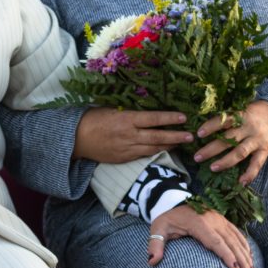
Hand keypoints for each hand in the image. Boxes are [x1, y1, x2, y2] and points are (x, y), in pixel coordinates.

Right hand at [74, 108, 192, 163]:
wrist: (76, 139)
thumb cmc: (93, 119)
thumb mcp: (112, 109)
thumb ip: (130, 112)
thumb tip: (147, 108)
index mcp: (127, 119)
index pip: (153, 118)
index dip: (170, 118)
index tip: (184, 117)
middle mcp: (130, 135)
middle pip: (158, 136)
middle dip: (176, 136)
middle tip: (191, 136)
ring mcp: (127, 149)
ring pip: (153, 148)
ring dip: (169, 146)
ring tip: (182, 144)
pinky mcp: (124, 159)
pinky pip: (144, 155)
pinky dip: (156, 152)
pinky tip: (165, 149)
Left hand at [147, 203, 254, 267]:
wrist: (173, 201)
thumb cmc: (167, 219)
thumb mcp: (158, 228)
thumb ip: (155, 244)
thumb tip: (152, 261)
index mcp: (198, 223)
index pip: (215, 241)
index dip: (225, 254)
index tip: (234, 267)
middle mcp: (213, 220)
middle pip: (230, 242)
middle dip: (241, 259)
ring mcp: (220, 219)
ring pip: (237, 238)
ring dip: (246, 255)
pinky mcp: (223, 221)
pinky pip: (237, 234)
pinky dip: (245, 246)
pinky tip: (250, 258)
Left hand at [195, 100, 267, 184]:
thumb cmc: (260, 111)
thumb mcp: (246, 108)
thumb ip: (231, 116)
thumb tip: (208, 122)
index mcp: (243, 115)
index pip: (224, 120)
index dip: (211, 126)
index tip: (198, 133)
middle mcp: (250, 128)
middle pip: (228, 139)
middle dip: (211, 148)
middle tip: (197, 157)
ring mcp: (258, 140)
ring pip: (239, 152)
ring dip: (225, 161)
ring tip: (212, 168)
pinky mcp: (266, 150)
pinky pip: (257, 164)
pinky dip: (250, 174)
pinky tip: (241, 182)